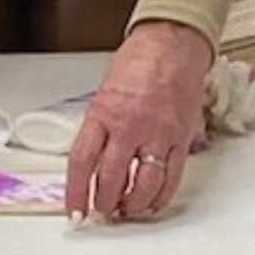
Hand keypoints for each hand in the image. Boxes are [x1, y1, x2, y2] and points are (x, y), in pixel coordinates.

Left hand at [66, 21, 214, 222]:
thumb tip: (90, 164)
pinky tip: (151, 203)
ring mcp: (158, 134)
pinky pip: (171, 178)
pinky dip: (160, 197)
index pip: (82, 162)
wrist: (173, 44)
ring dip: (132, 205)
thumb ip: (98, 128)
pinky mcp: (181, 139)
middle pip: (111, 179)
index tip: (74, 210)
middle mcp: (130, 125)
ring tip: (125, 210)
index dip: (75, 193)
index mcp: (103, 112)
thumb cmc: (139, 62)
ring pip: (144, 184)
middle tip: (101, 211)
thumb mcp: (104, 92)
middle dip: (104, 203)